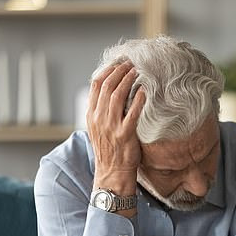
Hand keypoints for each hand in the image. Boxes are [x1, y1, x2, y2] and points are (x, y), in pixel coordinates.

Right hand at [87, 61, 145, 192]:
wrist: (112, 172)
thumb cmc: (109, 150)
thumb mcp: (99, 128)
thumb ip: (102, 111)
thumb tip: (110, 92)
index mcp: (91, 115)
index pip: (96, 86)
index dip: (107, 71)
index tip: (118, 63)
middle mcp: (99, 118)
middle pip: (107, 87)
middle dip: (119, 71)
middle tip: (130, 63)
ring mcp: (111, 126)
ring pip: (117, 96)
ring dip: (128, 81)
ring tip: (137, 71)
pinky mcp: (125, 134)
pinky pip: (132, 113)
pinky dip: (138, 100)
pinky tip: (144, 91)